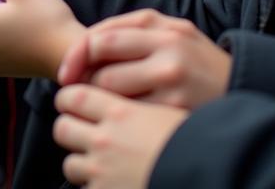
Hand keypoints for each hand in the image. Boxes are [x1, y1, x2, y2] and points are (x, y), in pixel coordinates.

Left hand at [54, 84, 186, 188]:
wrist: (212, 177)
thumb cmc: (198, 145)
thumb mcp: (165, 113)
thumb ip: (135, 108)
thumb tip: (118, 106)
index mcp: (120, 112)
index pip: (73, 96)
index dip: (67, 99)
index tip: (71, 104)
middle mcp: (106, 140)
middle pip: (62, 127)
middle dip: (69, 130)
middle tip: (81, 134)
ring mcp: (103, 172)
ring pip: (69, 164)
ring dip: (80, 164)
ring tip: (97, 166)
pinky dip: (94, 187)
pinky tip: (111, 184)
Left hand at [57, 9, 231, 108]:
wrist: (245, 85)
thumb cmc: (196, 57)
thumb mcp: (170, 29)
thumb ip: (130, 30)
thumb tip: (86, 45)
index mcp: (160, 29)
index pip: (101, 40)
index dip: (77, 57)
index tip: (65, 74)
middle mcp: (168, 54)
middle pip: (105, 73)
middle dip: (88, 84)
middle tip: (83, 93)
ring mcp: (175, 85)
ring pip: (116, 98)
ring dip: (102, 104)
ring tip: (103, 106)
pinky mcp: (179, 111)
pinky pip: (134, 117)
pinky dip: (122, 119)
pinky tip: (124, 121)